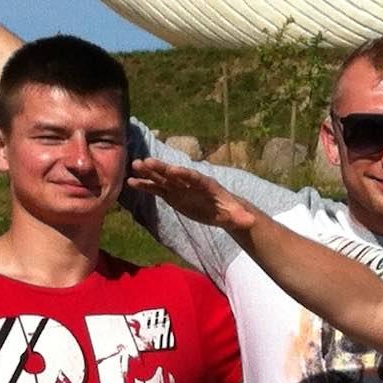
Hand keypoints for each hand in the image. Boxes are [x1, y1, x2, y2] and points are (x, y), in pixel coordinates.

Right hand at [128, 158, 259, 233]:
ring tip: (134, 167)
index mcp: (207, 185)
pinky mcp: (172, 195)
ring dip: (149, 173)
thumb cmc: (231, 211)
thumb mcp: (237, 217)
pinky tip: (131, 182)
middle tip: (146, 161)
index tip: (173, 170)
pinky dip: (145, 186)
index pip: (195, 178)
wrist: (223, 211)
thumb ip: (241, 218)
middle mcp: (191, 183)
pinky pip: (157, 189)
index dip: (185, 174)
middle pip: (175, 174)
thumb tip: (251, 221)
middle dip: (162, 168)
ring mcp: (180, 188)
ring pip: (163, 179)